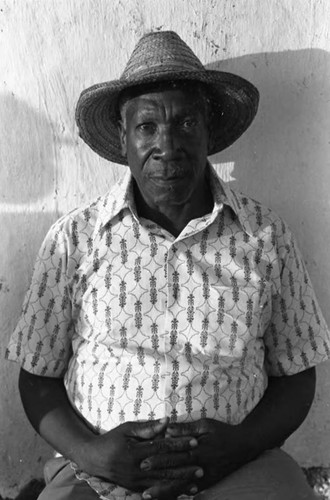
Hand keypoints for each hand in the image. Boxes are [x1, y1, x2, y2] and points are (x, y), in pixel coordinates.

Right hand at [76, 417, 201, 495]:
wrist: (94, 459)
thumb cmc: (112, 439)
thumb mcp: (127, 429)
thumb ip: (147, 427)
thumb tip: (167, 421)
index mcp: (134, 452)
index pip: (162, 448)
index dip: (179, 444)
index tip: (195, 441)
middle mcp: (136, 469)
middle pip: (165, 467)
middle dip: (185, 466)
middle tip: (202, 464)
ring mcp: (135, 482)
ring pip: (163, 482)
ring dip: (181, 482)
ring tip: (197, 480)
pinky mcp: (135, 490)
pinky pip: (156, 492)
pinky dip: (170, 492)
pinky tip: (183, 492)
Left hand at [142, 418, 252, 496]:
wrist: (244, 446)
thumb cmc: (222, 431)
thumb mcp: (205, 424)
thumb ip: (186, 428)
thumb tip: (168, 429)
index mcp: (198, 449)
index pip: (174, 454)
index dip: (159, 459)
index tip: (143, 461)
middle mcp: (200, 465)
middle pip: (175, 472)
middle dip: (157, 478)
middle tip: (140, 483)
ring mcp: (205, 476)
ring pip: (182, 486)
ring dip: (165, 491)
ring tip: (149, 495)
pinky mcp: (210, 482)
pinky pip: (193, 490)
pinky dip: (180, 494)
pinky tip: (169, 498)